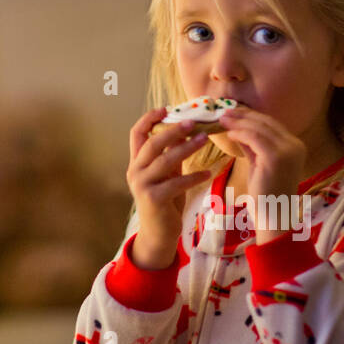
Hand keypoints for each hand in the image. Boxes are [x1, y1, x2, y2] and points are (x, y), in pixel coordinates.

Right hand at [127, 108, 213, 243]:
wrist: (158, 235)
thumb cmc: (165, 202)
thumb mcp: (166, 176)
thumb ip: (169, 156)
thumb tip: (183, 132)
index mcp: (136, 162)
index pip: (136, 133)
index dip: (149, 118)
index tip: (166, 108)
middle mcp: (135, 171)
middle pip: (152, 143)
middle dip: (173, 130)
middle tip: (192, 122)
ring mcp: (142, 186)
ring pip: (165, 160)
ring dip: (186, 148)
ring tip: (203, 139)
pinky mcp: (154, 199)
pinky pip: (177, 183)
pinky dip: (194, 176)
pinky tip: (208, 173)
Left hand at [216, 106, 307, 203]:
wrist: (273, 216)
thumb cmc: (266, 194)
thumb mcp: (260, 164)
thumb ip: (253, 146)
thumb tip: (239, 129)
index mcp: (295, 146)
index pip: (271, 124)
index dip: (251, 116)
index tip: (234, 113)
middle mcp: (295, 145)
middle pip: (266, 122)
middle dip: (243, 115)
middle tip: (224, 112)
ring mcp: (288, 150)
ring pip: (259, 128)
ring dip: (238, 122)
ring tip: (222, 120)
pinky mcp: (276, 157)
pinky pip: (254, 138)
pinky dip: (240, 133)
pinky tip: (229, 134)